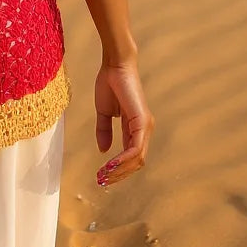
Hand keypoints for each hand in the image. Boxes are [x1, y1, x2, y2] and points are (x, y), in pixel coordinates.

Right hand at [93, 55, 153, 187]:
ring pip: (137, 159)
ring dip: (120, 170)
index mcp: (136, 127)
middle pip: (136, 162)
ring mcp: (145, 126)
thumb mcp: (104, 112)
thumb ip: (104, 130)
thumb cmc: (109, 83)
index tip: (102, 175)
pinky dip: (123, 159)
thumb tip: (104, 150)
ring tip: (104, 175)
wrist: (113, 65)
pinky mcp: (142, 122)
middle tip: (102, 180)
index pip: (131, 156)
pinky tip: (110, 164)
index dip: (118, 168)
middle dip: (119, 174)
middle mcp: (144, 129)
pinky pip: (134, 148)